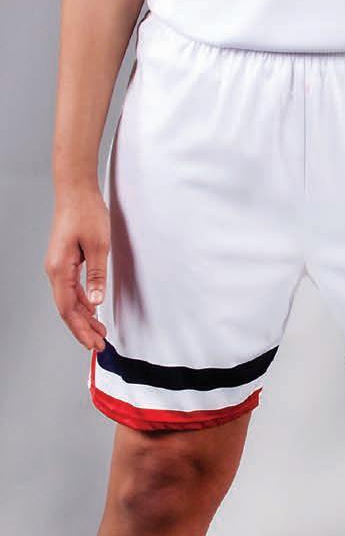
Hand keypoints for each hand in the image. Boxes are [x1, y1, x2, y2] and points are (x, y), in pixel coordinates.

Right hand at [44, 185, 110, 350]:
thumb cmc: (86, 212)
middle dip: (82, 329)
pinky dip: (82, 302)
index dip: (80, 329)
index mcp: (60, 269)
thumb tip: (96, 302)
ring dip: (83, 317)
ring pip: (68, 300)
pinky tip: (92, 309)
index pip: (68, 309)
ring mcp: (57, 266)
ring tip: (99, 331)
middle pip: (67, 309)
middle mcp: (54, 270)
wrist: (75, 190)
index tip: (93, 344)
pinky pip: (71, 288)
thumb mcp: (99, 245)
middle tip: (98, 344)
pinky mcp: (64, 261)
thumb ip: (97, 275)